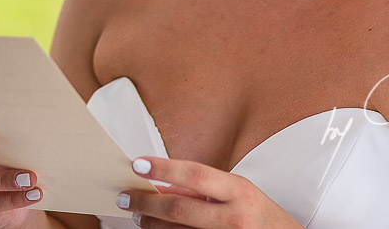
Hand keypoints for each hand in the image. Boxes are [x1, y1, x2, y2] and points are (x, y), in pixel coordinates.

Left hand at [116, 157, 301, 228]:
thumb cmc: (263, 218)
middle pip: (179, 209)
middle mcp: (234, 217)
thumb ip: (204, 189)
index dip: (163, 168)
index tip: (138, 165)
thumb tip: (163, 185)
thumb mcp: (240, 194)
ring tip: (140, 217)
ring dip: (152, 225)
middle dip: (146, 203)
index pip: (195, 175)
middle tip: (126, 198)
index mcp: (240, 192)